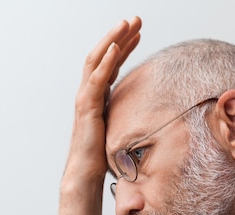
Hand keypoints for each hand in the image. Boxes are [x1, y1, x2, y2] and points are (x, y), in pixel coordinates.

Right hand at [65, 16, 141, 183]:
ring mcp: (86, 98)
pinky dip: (106, 61)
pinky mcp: (87, 107)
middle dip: (119, 35)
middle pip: (103, 56)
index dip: (123, 47)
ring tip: (127, 23)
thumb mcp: (119, 130)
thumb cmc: (101, 157)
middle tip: (135, 19)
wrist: (86, 174)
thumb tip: (148, 117)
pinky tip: (116, 46)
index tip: (138, 33)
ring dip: (113, 39)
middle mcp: (89, 93)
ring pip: (97, 60)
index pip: (110, 65)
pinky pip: (97, 79)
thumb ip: (127, 117)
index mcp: (97, 97)